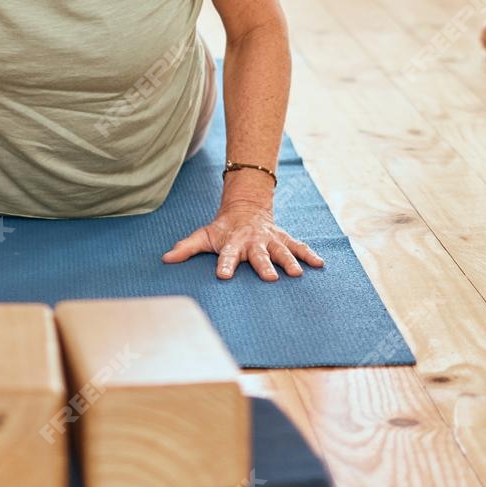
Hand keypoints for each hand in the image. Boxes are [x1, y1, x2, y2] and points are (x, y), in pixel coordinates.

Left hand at [162, 202, 324, 280]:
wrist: (245, 208)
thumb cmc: (222, 229)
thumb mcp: (203, 236)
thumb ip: (186, 248)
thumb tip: (165, 259)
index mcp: (232, 243)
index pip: (227, 255)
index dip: (224, 264)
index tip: (223, 276)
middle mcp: (253, 241)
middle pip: (259, 254)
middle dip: (264, 265)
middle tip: (270, 278)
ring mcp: (270, 239)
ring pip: (282, 250)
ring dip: (290, 261)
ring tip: (297, 274)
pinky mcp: (284, 239)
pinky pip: (298, 246)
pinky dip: (309, 254)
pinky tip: (320, 264)